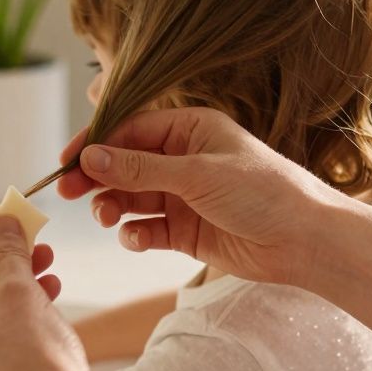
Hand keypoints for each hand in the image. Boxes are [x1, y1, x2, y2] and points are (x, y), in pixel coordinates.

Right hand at [57, 107, 344, 285]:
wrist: (304, 242)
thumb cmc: (263, 192)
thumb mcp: (197, 174)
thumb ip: (140, 169)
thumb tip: (90, 157)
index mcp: (190, 129)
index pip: (129, 130)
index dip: (96, 144)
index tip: (67, 162)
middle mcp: (183, 159)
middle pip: (124, 165)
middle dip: (97, 178)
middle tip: (67, 193)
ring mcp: (182, 196)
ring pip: (130, 198)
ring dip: (113, 207)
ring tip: (107, 217)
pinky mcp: (185, 230)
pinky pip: (146, 228)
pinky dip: (135, 234)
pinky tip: (136, 238)